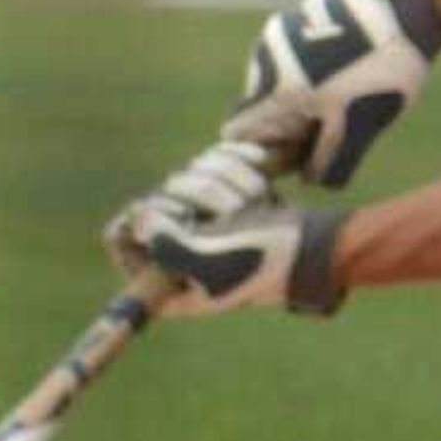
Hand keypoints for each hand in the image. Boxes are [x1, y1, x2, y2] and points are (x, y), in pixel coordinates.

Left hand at [103, 141, 347, 316]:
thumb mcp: (208, 261)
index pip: (121, 242)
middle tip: (227, 214)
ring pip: (187, 175)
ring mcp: (205, 219)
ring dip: (223, 182)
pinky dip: (236, 164)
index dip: (132, 222)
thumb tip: (137, 218)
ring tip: (251, 204)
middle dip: (196, 196)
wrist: (320, 245)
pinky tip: (260, 178)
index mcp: (169, 278)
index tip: (152, 210)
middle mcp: (181, 248)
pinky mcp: (228, 194)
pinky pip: (213, 162)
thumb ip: (164, 244)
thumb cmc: (265, 259)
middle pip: (156, 199)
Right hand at [233, 0, 440, 189]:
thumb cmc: (382, 74)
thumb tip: (310, 179)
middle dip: (291, 121)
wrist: (407, 10)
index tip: (297, 151)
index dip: (264, 151)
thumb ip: (330, 164)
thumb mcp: (360, 131)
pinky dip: (314, 66)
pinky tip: (352, 63)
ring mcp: (279, 31)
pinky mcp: (297, 13)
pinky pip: (295, 54)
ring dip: (305, 93)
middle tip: (336, 120)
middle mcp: (264, 58)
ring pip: (280, 80)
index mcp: (274, 90)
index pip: (237, 134)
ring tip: (350, 87)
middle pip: (261, 108)